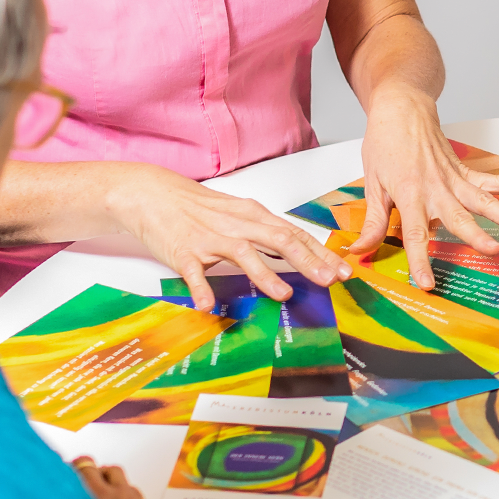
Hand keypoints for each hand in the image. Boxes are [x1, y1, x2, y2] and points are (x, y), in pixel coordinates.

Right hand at [104, 161, 351, 311]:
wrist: (154, 194)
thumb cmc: (201, 208)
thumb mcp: (240, 215)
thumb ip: (266, 233)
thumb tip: (298, 251)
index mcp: (253, 216)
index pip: (294, 234)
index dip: (321, 253)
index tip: (344, 270)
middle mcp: (237, 225)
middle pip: (278, 240)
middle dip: (307, 261)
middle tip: (329, 280)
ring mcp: (209, 238)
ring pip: (242, 254)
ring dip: (265, 275)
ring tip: (284, 294)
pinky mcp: (183, 251)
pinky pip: (193, 271)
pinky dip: (201, 288)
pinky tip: (208, 305)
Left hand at [356, 82, 498, 288]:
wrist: (402, 109)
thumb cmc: (385, 144)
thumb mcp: (372, 184)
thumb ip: (373, 222)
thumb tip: (359, 251)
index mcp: (409, 194)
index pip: (414, 234)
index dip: (420, 260)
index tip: (426, 282)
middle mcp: (436, 188)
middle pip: (459, 217)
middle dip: (477, 235)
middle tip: (494, 250)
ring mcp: (454, 179)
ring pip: (483, 200)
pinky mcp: (465, 171)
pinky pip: (493, 182)